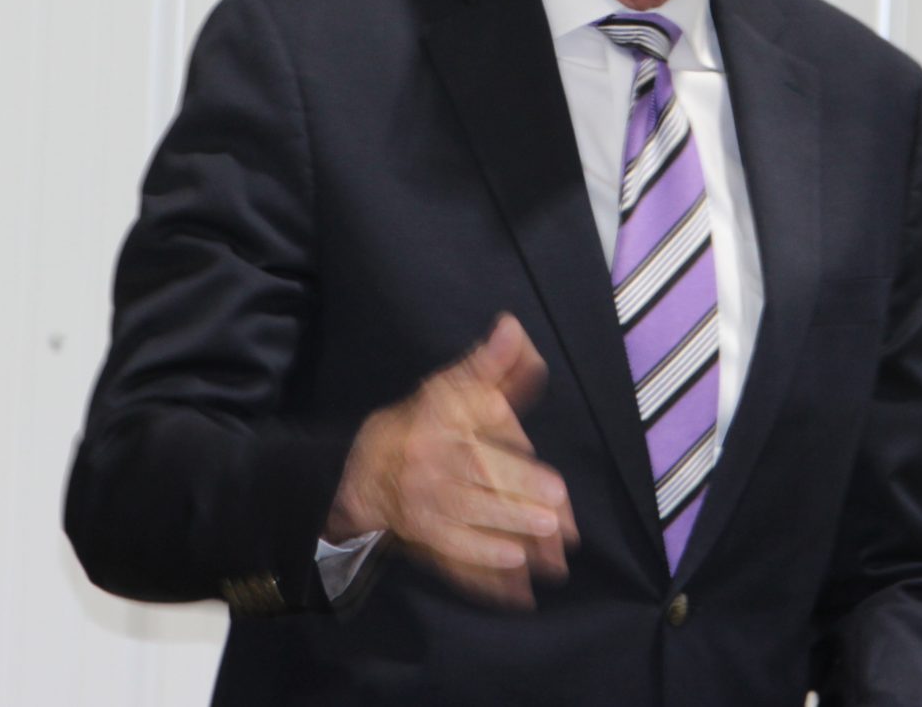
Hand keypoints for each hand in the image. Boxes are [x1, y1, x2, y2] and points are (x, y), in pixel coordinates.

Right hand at [325, 313, 578, 608]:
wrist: (364, 468)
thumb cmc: (423, 423)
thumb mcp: (454, 388)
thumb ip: (492, 366)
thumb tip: (513, 329)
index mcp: (442, 427)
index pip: (482, 448)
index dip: (519, 470)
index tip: (556, 489)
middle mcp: (430, 467)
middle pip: (476, 490)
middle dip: (516, 509)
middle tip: (555, 525)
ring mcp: (423, 508)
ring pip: (465, 527)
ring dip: (503, 544)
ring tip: (541, 558)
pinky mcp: (425, 541)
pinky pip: (452, 562)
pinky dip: (483, 579)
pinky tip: (516, 592)